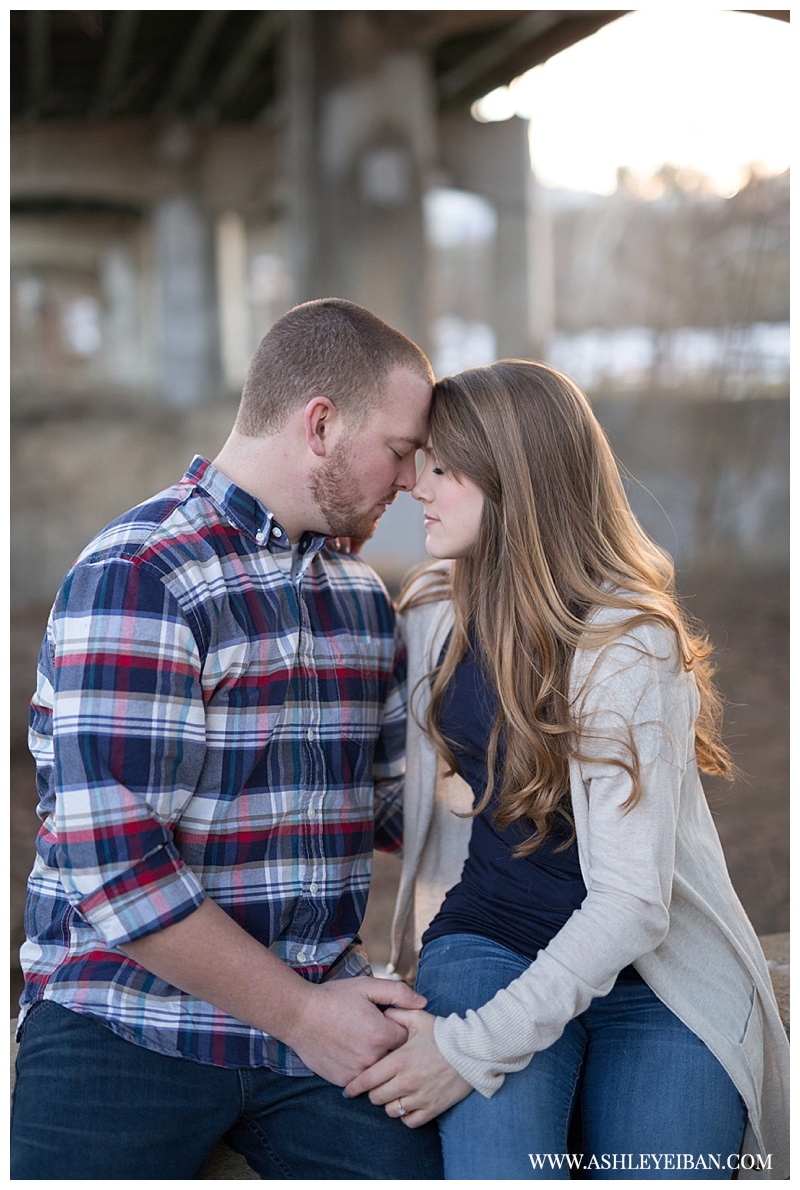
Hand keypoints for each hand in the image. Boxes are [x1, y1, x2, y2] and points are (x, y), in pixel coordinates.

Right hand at [284, 977, 427, 1086]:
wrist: (299, 1015)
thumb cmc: (334, 998)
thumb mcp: (367, 986)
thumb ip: (399, 993)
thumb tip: (423, 1003)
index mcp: (382, 1034)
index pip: (407, 1038)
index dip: (398, 1027)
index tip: (387, 1021)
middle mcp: (373, 1058)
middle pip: (396, 1058)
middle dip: (390, 1046)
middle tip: (373, 1031)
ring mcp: (358, 1072)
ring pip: (380, 1071)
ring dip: (377, 1059)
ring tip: (362, 1041)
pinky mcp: (344, 1081)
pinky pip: (363, 1080)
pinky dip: (361, 1069)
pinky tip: (351, 1052)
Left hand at [344, 1008, 472, 1126]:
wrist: (473, 1050)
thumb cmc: (444, 1033)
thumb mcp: (418, 1018)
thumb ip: (396, 1014)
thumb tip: (381, 1013)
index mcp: (400, 1060)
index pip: (367, 1080)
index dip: (354, 1087)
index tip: (348, 1090)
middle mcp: (407, 1081)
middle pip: (376, 1098)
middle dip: (373, 1092)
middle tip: (377, 1086)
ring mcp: (420, 1097)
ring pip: (391, 1111)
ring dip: (389, 1103)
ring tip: (393, 1093)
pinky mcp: (433, 1108)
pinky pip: (410, 1121)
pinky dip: (405, 1115)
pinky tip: (407, 1103)